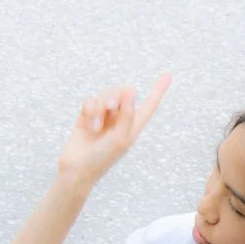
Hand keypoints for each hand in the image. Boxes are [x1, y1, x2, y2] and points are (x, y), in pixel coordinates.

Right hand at [54, 74, 171, 187]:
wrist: (77, 169)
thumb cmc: (102, 159)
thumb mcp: (121, 139)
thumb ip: (127, 115)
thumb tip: (130, 92)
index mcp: (133, 125)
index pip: (149, 104)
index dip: (158, 90)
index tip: (167, 74)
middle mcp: (120, 118)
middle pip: (123, 92)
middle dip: (116, 96)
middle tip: (110, 107)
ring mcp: (103, 115)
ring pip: (106, 94)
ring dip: (100, 107)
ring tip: (96, 126)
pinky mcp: (87, 114)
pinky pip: (90, 100)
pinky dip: (90, 110)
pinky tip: (89, 126)